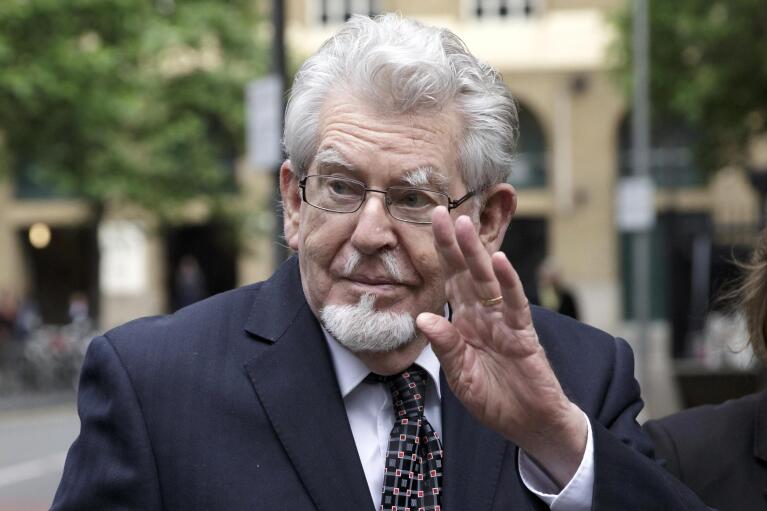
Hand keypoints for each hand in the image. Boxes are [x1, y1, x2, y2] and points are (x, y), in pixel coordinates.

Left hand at [416, 207, 585, 485]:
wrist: (529, 424)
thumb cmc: (493, 397)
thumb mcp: (459, 376)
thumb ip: (445, 346)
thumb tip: (422, 318)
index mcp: (465, 321)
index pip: (449, 282)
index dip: (439, 257)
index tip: (425, 229)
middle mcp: (484, 315)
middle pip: (466, 272)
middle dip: (453, 243)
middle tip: (439, 211)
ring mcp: (504, 322)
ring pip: (488, 280)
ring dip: (477, 253)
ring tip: (465, 225)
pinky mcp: (524, 335)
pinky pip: (515, 305)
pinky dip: (509, 283)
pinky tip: (501, 262)